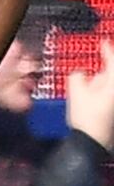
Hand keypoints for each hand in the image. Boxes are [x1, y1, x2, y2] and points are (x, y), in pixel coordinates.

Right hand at [66, 38, 113, 152]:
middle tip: (101, 56)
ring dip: (103, 79)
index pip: (113, 62)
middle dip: (107, 65)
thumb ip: (77, 76)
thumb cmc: (87, 118)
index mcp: (111, 84)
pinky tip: (92, 92)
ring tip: (93, 78)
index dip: (108, 50)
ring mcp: (113, 102)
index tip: (103, 42)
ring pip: (108, 84)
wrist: (92, 142)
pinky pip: (106, 93)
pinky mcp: (111, 109)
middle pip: (110, 74)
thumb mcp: (76, 92)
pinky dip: (101, 88)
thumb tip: (80, 74)